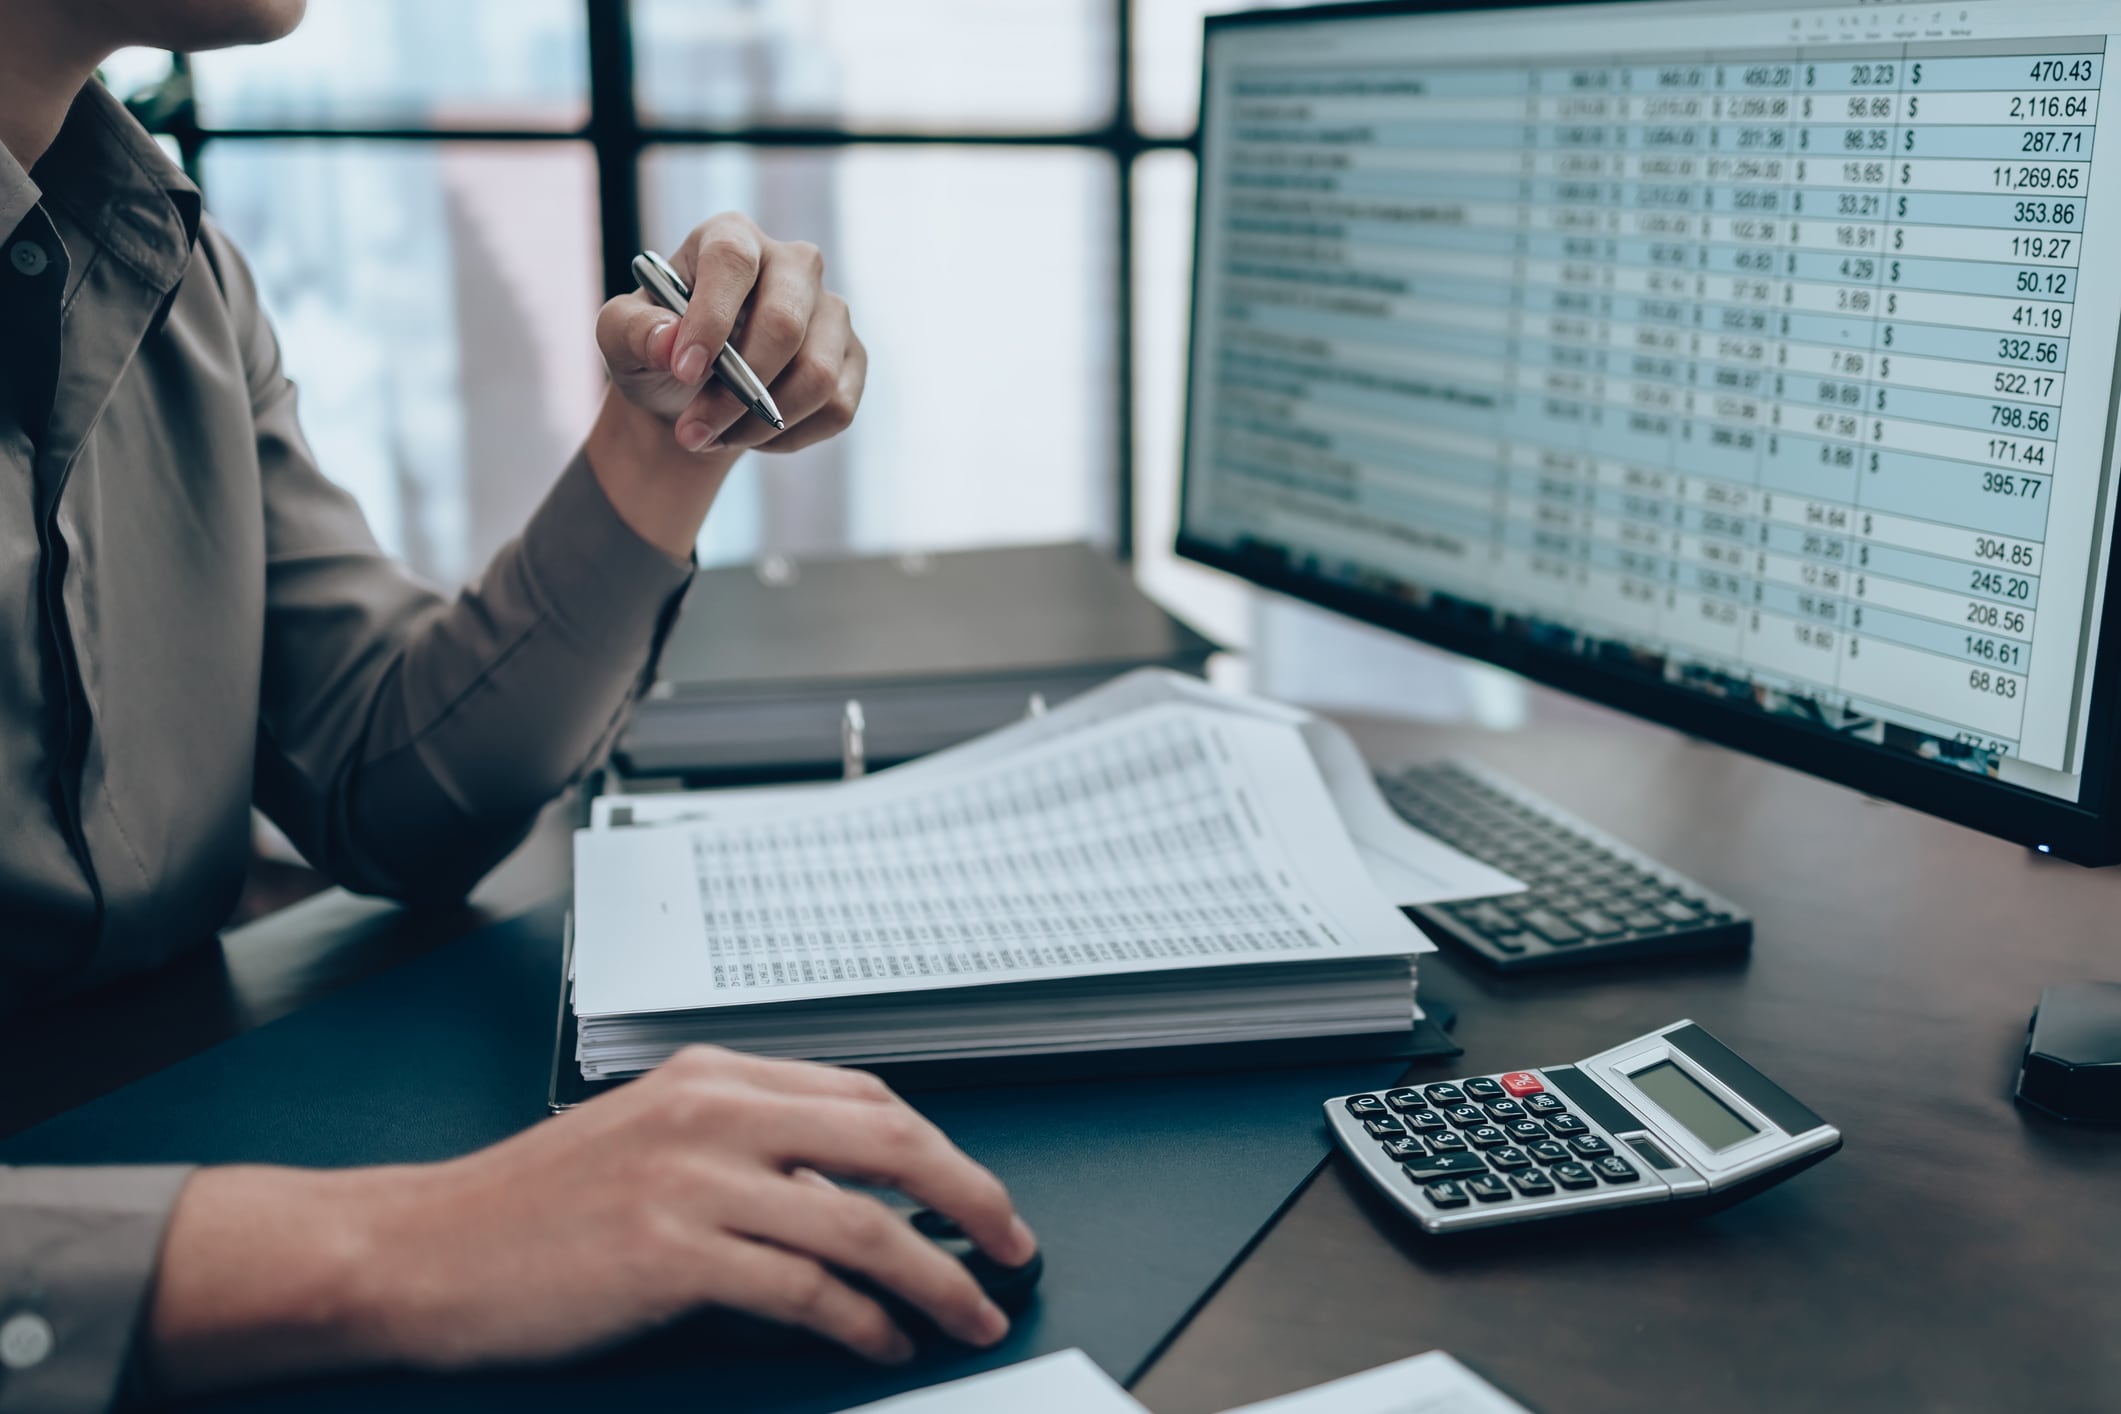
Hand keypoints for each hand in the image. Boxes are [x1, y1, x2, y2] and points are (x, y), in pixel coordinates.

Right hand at [146, 1047, 1035, 1394]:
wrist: (416, 1253)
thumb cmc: (525, 1210)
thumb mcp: (646, 1140)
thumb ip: (745, 1147)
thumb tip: (847, 1195)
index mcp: (712, 1076)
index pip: (865, 1097)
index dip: (939, 1149)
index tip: (976, 1195)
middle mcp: (713, 1112)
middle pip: (889, 1141)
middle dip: (972, 1197)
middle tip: (1014, 1246)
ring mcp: (692, 1180)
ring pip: (861, 1222)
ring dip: (937, 1275)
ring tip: (973, 1311)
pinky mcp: (670, 1254)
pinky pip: (805, 1290)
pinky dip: (862, 1321)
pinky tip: (884, 1341)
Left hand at [585, 212, 865, 557]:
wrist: (690, 394)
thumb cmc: (656, 351)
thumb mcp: (619, 338)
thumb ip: (631, 331)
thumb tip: (669, 342)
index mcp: (731, 238)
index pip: (732, 262)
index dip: (711, 318)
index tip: (685, 371)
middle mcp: (792, 264)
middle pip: (785, 324)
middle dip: (738, 391)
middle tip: (692, 431)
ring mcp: (831, 311)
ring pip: (818, 375)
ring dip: (760, 423)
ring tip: (715, 436)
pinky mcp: (852, 358)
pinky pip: (836, 408)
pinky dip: (788, 436)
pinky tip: (754, 433)